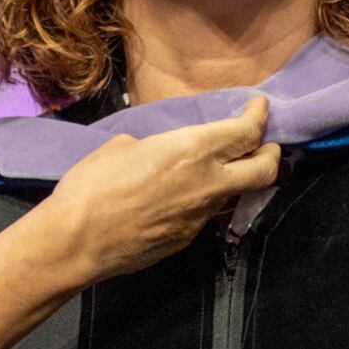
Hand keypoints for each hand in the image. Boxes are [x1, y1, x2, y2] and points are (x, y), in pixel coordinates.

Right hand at [0, 99, 280, 348]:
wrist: (77, 240)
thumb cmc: (93, 183)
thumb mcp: (124, 146)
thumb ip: (157, 147)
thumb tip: (161, 155)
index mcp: (194, 150)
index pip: (247, 133)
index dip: (259, 117)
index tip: (260, 108)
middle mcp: (209, 184)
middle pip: (265, 170)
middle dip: (271, 153)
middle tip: (264, 144)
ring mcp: (201, 217)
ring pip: (234, 195)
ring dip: (234, 181)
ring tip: (218, 171)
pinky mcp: (187, 240)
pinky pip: (205, 216)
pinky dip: (203, 202)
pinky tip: (180, 199)